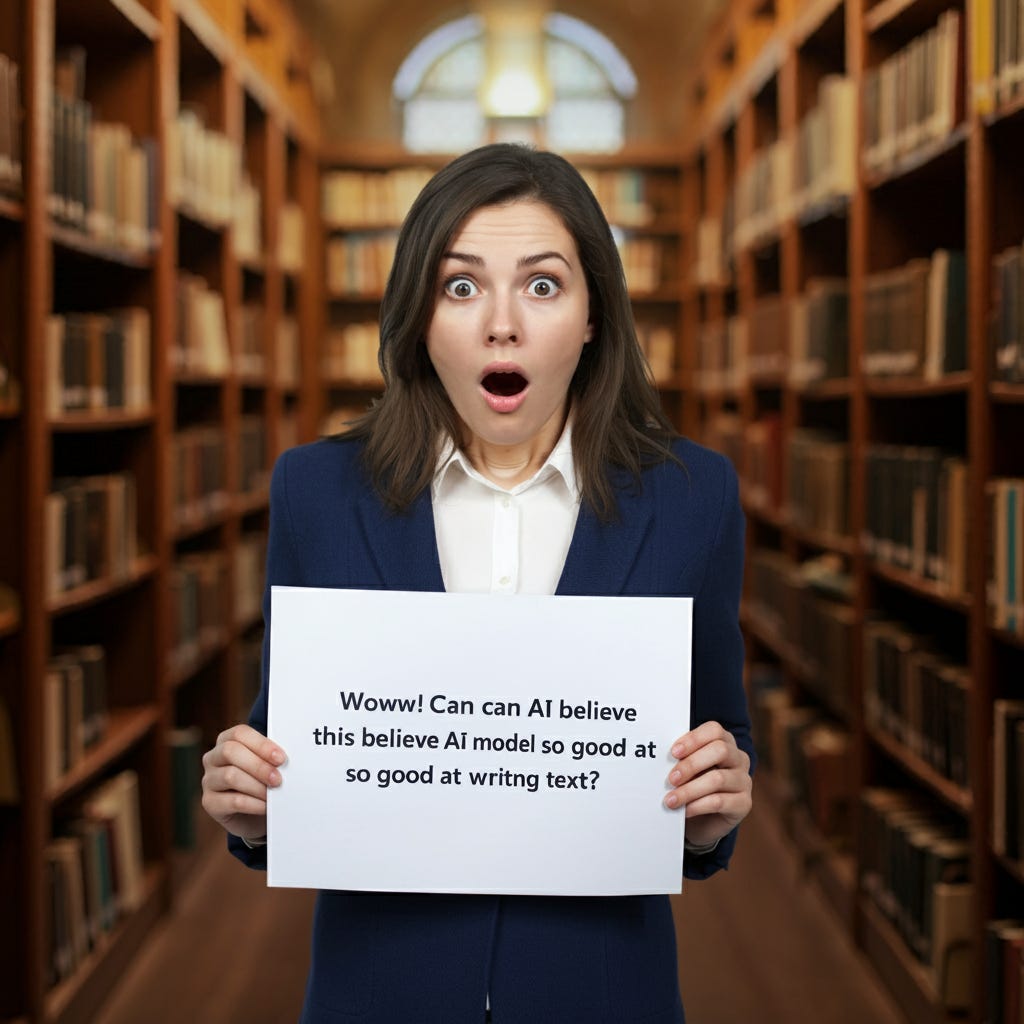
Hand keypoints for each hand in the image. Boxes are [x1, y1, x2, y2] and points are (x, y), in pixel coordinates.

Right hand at [201, 724, 286, 841]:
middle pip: (230, 752)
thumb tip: (284, 758)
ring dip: (257, 786)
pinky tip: (265, 806)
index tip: (281, 758)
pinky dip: (254, 804)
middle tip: (278, 779)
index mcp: (226, 740)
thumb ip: (271, 757)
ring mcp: (208, 780)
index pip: (239, 734)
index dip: (261, 744)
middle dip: (258, 765)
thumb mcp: (267, 764)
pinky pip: (232, 801)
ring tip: (274, 793)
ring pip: (230, 776)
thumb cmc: (263, 782)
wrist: (255, 815)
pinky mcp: (210, 803)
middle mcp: (212, 758)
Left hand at [663, 721, 751, 848]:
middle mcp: (739, 758)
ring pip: (718, 779)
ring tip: (671, 800)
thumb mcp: (687, 769)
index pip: (715, 730)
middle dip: (691, 764)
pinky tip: (685, 811)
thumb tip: (661, 757)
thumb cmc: (692, 786)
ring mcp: (744, 781)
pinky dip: (698, 806)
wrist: (702, 820)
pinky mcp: (744, 803)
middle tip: (671, 778)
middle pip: (720, 750)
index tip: (674, 752)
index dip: (693, 739)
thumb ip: (681, 759)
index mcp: (725, 742)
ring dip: (689, 790)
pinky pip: (720, 802)